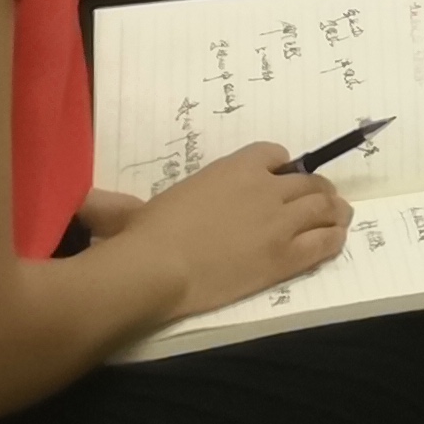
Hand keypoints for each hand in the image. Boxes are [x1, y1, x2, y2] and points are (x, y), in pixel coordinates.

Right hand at [97, 143, 353, 318]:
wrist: (156, 269)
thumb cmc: (143, 237)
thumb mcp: (133, 212)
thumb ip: (118, 205)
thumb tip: (84, 203)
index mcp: (235, 168)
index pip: (275, 154)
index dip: (281, 168)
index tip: (280, 179)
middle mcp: (266, 188)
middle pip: (309, 182)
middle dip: (317, 190)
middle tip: (320, 202)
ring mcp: (279, 222)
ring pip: (325, 207)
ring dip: (334, 210)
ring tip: (338, 217)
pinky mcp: (285, 256)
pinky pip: (324, 242)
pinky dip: (334, 238)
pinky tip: (336, 241)